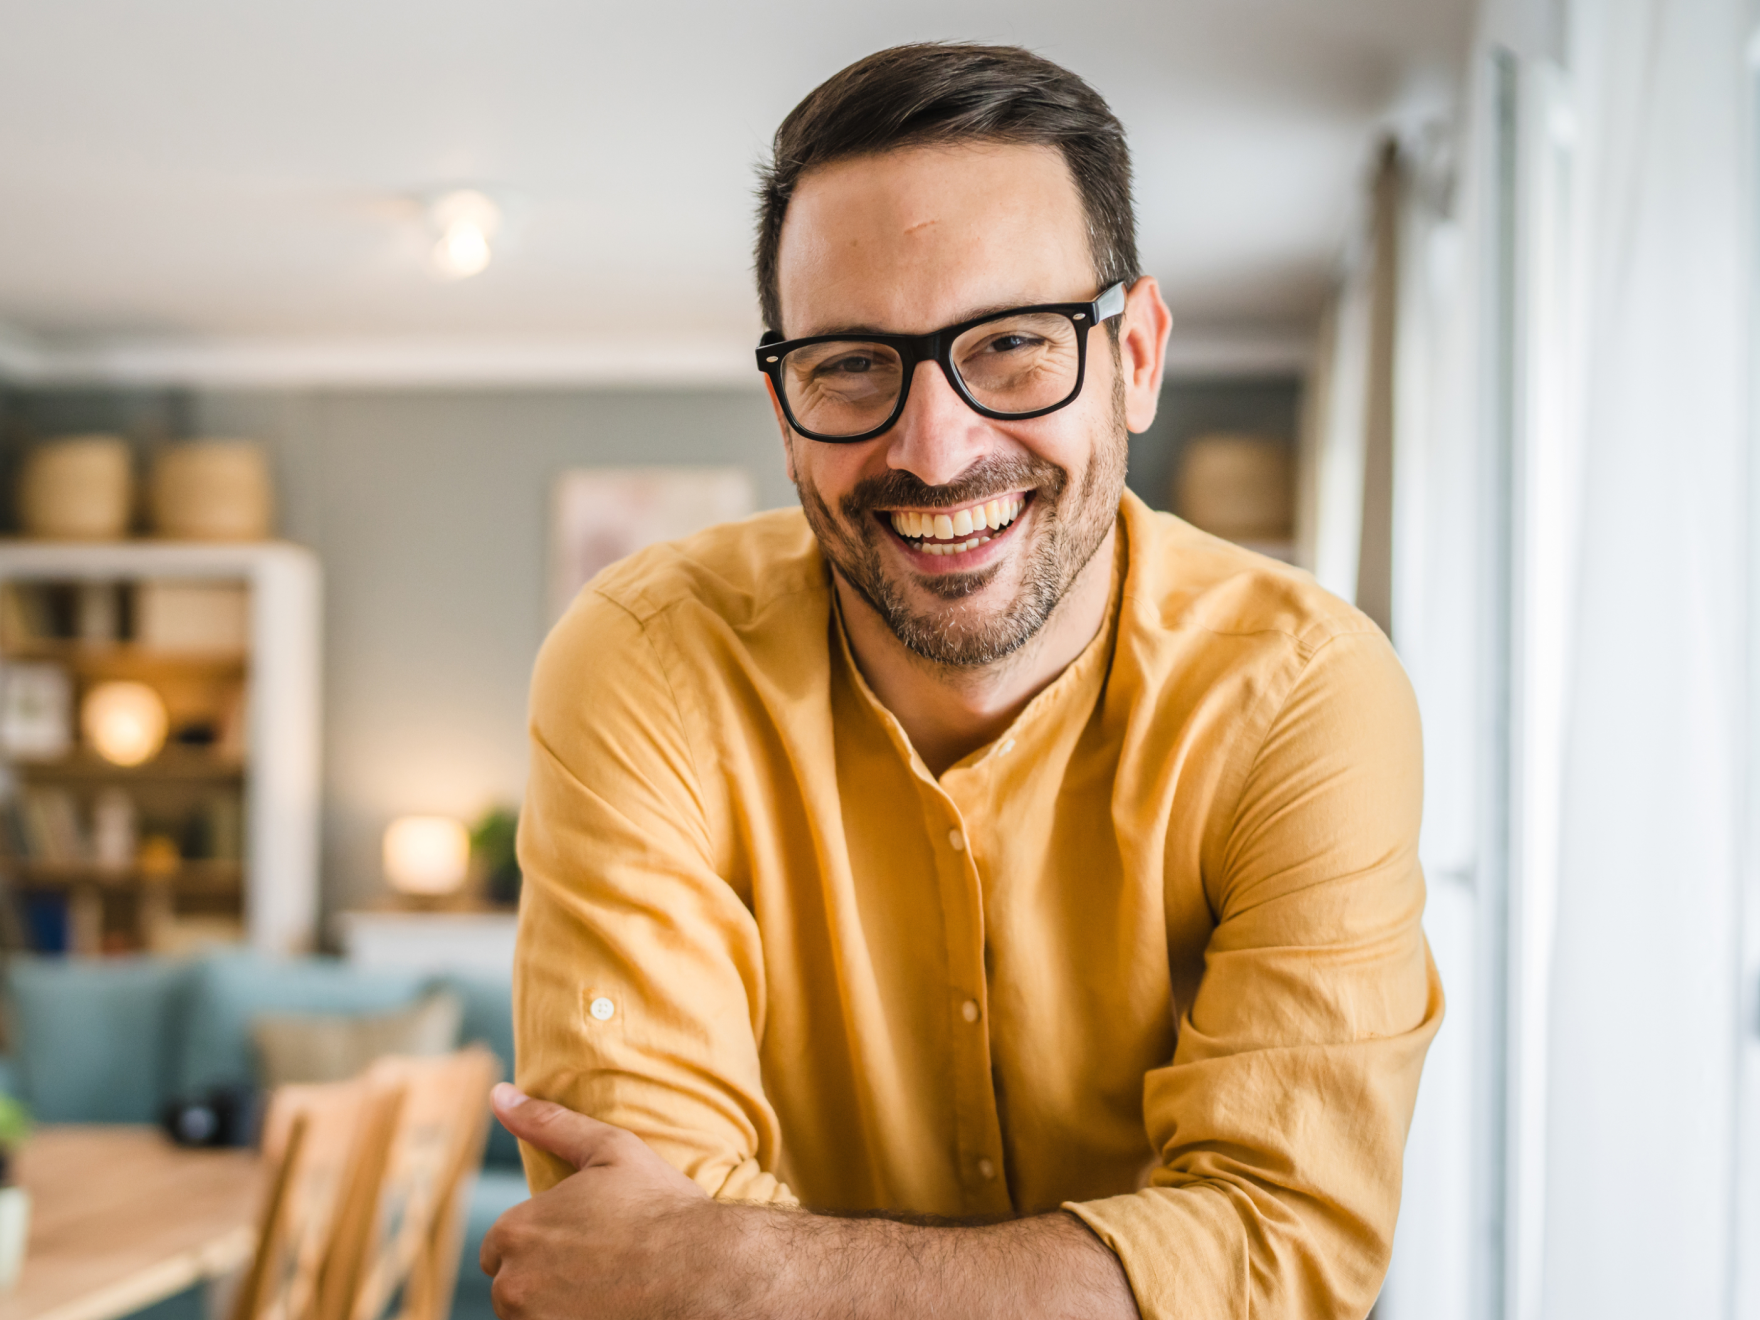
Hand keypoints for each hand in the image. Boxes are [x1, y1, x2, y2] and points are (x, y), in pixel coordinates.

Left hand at [479, 1084, 724, 1319]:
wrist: (707, 1272)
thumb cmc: (659, 1208)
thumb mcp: (609, 1149)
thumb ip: (548, 1122)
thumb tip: (499, 1094)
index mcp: (514, 1231)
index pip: (502, 1246)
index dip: (542, 1241)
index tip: (584, 1240)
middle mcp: (512, 1286)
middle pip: (514, 1287)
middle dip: (546, 1278)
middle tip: (601, 1267)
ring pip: (532, 1316)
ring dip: (558, 1308)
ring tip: (609, 1292)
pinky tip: (612, 1309)